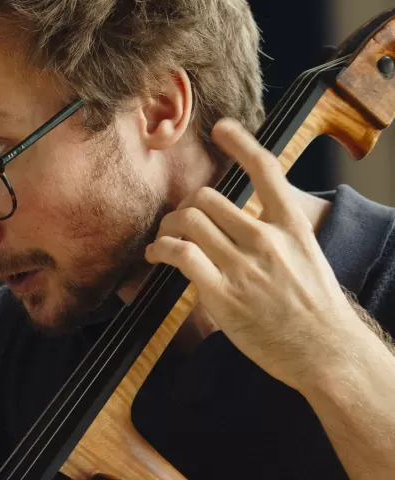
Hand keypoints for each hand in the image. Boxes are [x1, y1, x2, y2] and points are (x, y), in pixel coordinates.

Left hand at [144, 118, 364, 391]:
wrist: (324, 350)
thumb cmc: (314, 309)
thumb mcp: (306, 257)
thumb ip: (275, 237)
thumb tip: (238, 227)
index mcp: (291, 225)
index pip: (265, 169)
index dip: (240, 143)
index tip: (221, 129)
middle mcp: (266, 238)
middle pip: (208, 198)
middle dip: (184, 206)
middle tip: (177, 222)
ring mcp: (243, 265)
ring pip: (189, 221)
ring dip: (167, 227)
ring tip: (162, 239)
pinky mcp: (222, 293)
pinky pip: (181, 254)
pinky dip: (160, 249)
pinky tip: (155, 255)